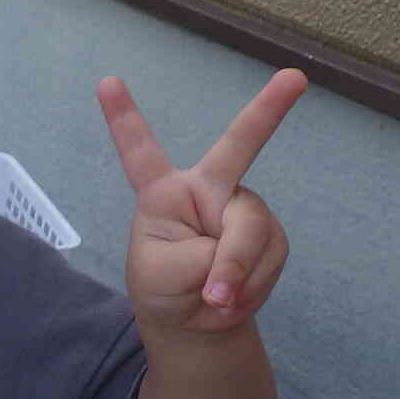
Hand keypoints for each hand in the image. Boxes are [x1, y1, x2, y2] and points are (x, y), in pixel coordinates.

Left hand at [101, 69, 302, 335]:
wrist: (194, 321)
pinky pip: (269, 256)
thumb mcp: (163, 275)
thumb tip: (242, 257)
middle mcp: (208, 189)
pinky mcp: (270, 233)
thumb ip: (203, 260)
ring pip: (251, 231)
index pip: (141, 151)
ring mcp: (242, 208)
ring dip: (235, 272)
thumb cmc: (163, 287)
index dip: (123, 118)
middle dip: (269, 109)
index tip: (106, 82)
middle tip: (294, 77)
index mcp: (164, 192)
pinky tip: (232, 297)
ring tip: (213, 298)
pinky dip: (250, 284)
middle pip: (240, 146)